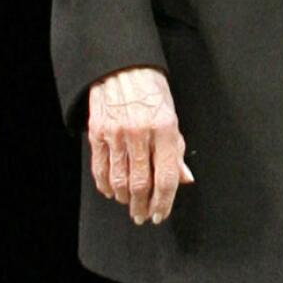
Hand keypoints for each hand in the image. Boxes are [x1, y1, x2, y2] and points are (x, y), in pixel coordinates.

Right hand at [87, 66, 193, 227]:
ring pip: (118, 180)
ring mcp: (116, 133)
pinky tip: (111, 192)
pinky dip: (105, 185)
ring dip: (124, 199)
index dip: (164, 202)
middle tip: (143, 216)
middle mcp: (140, 132)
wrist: (123, 66)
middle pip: (140, 184)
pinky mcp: (97, 132)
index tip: (161, 214)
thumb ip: (176, 150)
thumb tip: (185, 179)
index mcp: (164, 128)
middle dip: (142, 206)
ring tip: (130, 205)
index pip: (166, 176)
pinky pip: (100, 168)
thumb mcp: (172, 115)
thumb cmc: (151, 90)